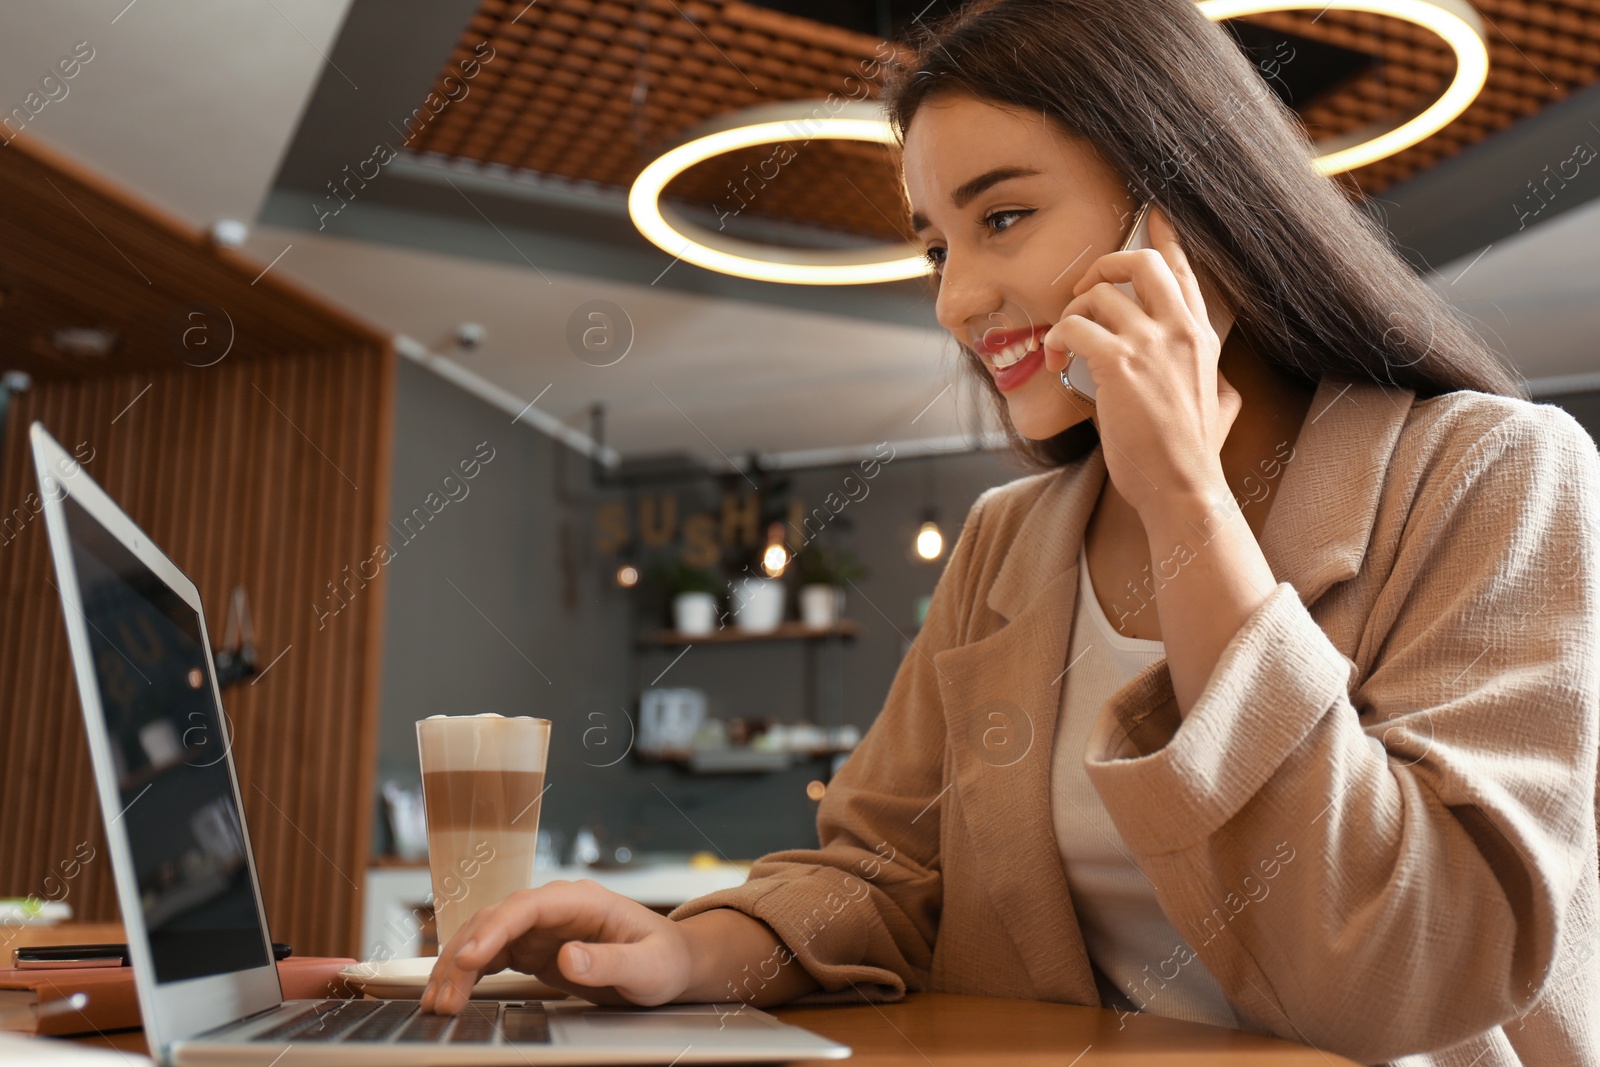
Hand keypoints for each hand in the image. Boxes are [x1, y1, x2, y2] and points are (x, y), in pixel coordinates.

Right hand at [420, 879, 693, 1013]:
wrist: (671, 963)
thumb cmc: (664, 958)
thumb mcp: (647, 966)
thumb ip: (609, 961)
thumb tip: (566, 955)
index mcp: (582, 901)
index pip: (526, 906)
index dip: (494, 930)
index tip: (470, 958)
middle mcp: (554, 909)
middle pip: (496, 921)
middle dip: (464, 957)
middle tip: (444, 998)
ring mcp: (540, 927)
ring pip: (485, 938)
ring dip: (456, 968)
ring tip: (437, 1003)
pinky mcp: (533, 948)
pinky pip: (492, 957)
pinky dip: (468, 975)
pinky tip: (450, 994)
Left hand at [1041, 206, 1242, 515]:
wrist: (1183, 488)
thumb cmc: (1193, 455)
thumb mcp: (1222, 403)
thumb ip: (1215, 375)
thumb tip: (1215, 374)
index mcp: (1203, 336)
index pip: (1184, 270)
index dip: (1164, 237)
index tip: (1152, 215)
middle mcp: (1181, 331)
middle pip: (1142, 262)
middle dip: (1104, 265)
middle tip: (1082, 291)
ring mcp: (1152, 345)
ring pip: (1098, 294)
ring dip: (1070, 315)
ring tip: (1062, 346)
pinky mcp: (1119, 365)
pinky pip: (1074, 327)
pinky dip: (1056, 339)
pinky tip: (1053, 362)